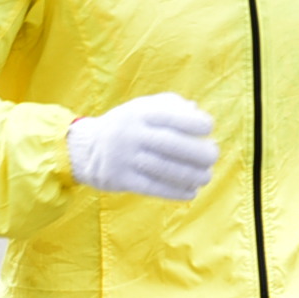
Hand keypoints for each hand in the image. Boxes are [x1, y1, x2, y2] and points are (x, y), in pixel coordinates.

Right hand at [66, 93, 217, 200]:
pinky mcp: (120, 179)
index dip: (196, 123)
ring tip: (206, 176)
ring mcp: (124, 157)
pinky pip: (152, 187)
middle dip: (199, 153)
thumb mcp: (143, 107)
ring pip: (164, 168)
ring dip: (191, 175)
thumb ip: (171, 105)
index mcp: (139, 112)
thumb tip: (197, 113)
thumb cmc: (128, 125)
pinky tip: (191, 192)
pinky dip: (175, 191)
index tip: (209, 129)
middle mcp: (131, 133)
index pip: (172, 116)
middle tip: (213, 157)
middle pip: (171, 144)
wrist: (86, 148)